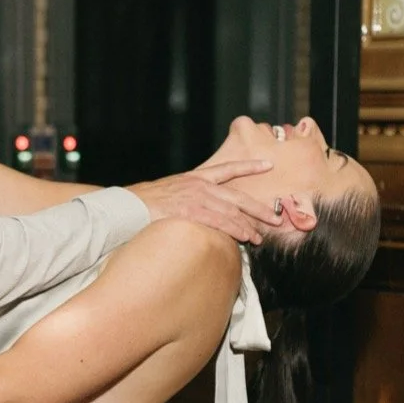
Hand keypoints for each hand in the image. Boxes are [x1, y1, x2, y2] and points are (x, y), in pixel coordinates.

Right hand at [129, 157, 275, 243]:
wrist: (126, 206)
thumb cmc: (145, 204)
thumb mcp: (171, 192)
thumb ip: (189, 197)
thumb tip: (201, 209)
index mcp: (195, 177)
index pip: (228, 169)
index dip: (249, 166)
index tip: (268, 165)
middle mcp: (199, 185)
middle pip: (237, 195)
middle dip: (259, 207)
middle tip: (277, 217)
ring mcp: (195, 198)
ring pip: (231, 211)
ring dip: (249, 224)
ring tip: (262, 236)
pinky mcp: (190, 212)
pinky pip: (218, 221)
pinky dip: (234, 229)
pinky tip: (245, 237)